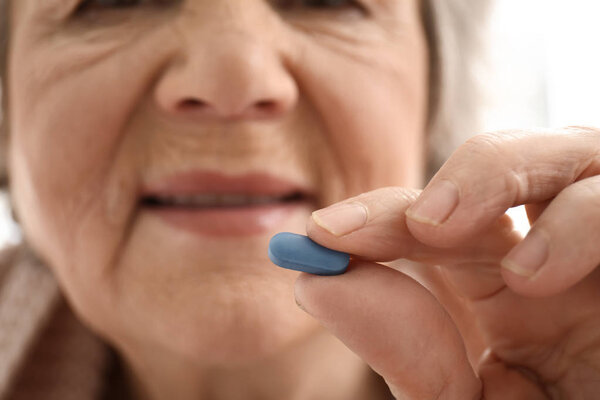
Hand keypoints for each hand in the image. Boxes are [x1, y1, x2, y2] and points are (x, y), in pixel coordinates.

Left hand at [295, 127, 599, 398]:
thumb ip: (400, 349)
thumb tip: (314, 281)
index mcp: (500, 280)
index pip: (430, 219)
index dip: (375, 217)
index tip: (319, 234)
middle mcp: (552, 247)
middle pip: (497, 166)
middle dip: (443, 182)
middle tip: (405, 223)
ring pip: (567, 153)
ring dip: (497, 176)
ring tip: (462, 244)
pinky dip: (579, 218)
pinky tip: (535, 275)